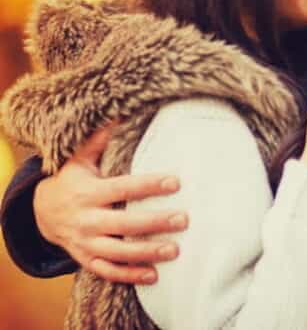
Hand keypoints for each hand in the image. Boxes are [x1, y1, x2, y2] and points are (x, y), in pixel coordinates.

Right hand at [33, 127, 187, 284]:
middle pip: (123, 224)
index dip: (148, 185)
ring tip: (175, 250)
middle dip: (154, 222)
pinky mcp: (86, 259)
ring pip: (116, 252)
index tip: (176, 182)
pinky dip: (129, 275)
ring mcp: (84, 243)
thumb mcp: (79, 158)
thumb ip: (100, 139)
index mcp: (87, 192)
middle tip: (184, 219)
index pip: (122, 188)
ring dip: (146, 253)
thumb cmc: (71, 179)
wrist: (40, 212)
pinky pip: (107, 271)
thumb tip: (122, 112)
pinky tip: (154, 275)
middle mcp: (85, 220)